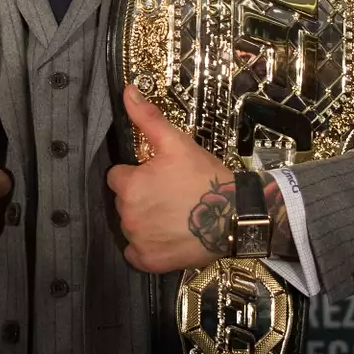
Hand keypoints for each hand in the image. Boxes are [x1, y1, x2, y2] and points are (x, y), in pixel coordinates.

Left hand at [106, 85, 236, 273]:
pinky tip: (166, 235)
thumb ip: (148, 118)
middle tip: (169, 194)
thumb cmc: (205, 178)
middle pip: (124, 201)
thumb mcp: (177, 143)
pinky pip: (136, 253)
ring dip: (144, 220)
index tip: (156, 176)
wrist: (235, 216)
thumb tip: (127, 92)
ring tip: (172, 214)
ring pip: (130, 225)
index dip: (136, 174)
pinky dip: (147, 246)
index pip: (117, 176)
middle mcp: (128, 215)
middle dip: (141, 196)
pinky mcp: (149, 261)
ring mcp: (138, 241)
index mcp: (130, 186)